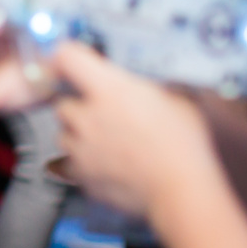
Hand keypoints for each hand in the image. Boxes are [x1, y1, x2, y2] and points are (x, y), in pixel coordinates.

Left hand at [50, 43, 213, 217]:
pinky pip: (72, 165)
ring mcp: (81, 149)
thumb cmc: (183, 146)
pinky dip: (84, 164)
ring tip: (106, 142)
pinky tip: (108, 164)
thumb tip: (150, 87)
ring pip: (64, 135)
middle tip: (103, 113)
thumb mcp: (176, 100)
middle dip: (79, 107)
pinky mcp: (83, 177)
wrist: (182, 190)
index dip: (69, 58)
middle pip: (62, 103)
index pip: (67, 58)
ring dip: (78, 136)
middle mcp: (87, 117)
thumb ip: (151, 89)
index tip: (72, 61)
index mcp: (109, 90)